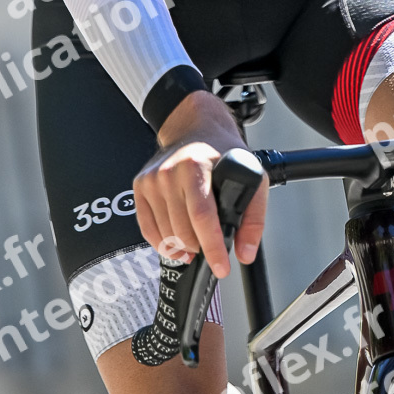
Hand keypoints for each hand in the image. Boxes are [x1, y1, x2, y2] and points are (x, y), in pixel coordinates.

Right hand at [134, 91, 266, 277]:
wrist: (195, 127)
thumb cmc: (222, 151)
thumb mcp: (251, 176)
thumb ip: (253, 218)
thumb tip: (244, 251)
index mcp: (196, 166)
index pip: (202, 217)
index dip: (212, 247)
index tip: (220, 267)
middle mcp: (170, 172)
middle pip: (182, 230)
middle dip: (200, 248)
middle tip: (210, 248)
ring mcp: (152, 179)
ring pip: (165, 234)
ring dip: (182, 248)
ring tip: (195, 244)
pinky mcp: (141, 186)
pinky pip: (147, 228)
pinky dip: (162, 243)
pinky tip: (176, 243)